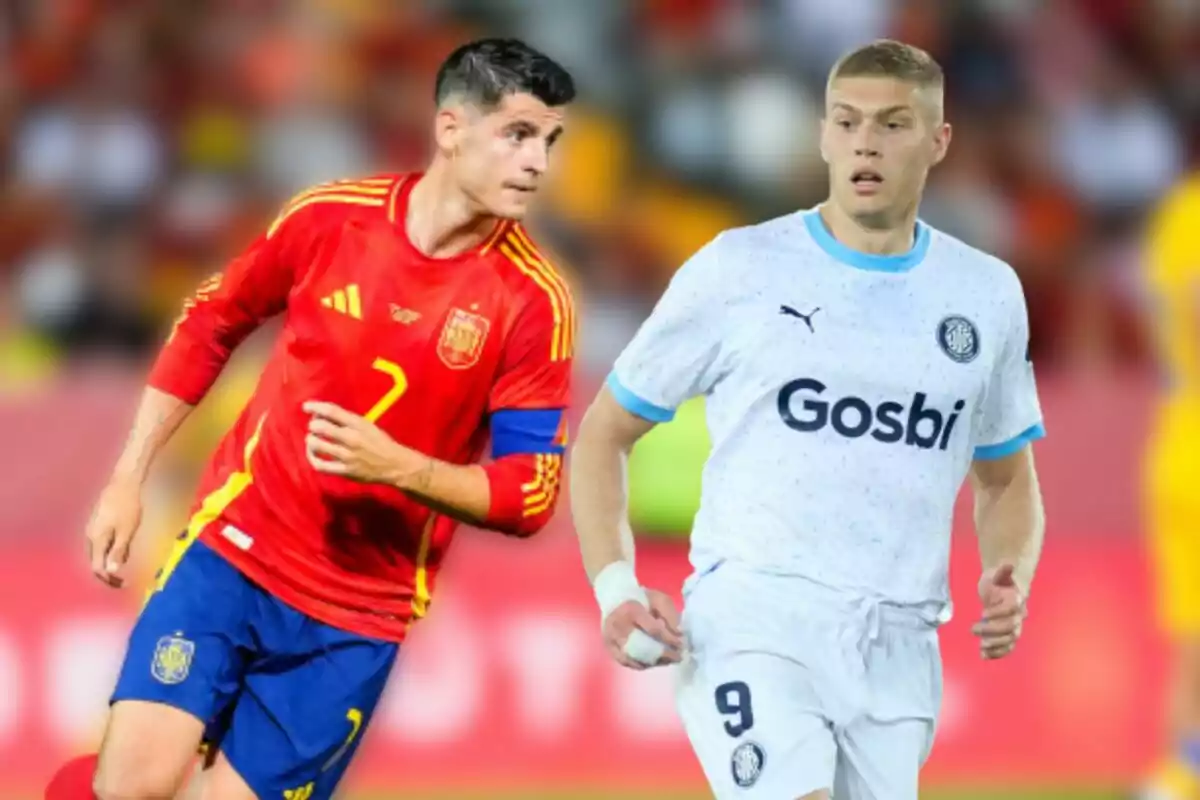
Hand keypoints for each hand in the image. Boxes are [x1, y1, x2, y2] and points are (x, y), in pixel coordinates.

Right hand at [85, 478, 142, 587]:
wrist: (124, 482)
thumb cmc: (128, 506)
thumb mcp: (127, 531)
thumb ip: (119, 551)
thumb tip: (110, 572)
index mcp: (96, 539)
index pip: (97, 567)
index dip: (109, 580)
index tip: (123, 585)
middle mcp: (90, 535)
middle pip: (94, 561)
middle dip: (107, 573)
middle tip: (122, 581)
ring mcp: (91, 527)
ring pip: (96, 552)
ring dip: (107, 562)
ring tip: (122, 568)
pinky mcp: (97, 521)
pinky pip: (99, 543)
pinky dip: (107, 551)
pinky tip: (118, 551)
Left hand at [303, 401, 417, 484]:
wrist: (395, 465)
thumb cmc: (381, 443)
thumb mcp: (368, 426)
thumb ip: (348, 421)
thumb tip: (323, 415)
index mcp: (359, 424)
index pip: (332, 411)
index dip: (315, 407)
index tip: (306, 407)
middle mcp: (352, 438)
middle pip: (321, 427)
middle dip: (313, 425)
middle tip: (314, 427)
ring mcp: (348, 456)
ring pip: (317, 445)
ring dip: (311, 441)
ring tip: (313, 441)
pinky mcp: (346, 471)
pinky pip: (321, 465)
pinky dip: (313, 459)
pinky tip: (313, 456)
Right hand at [602, 589, 683, 669]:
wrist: (615, 597)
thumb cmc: (641, 598)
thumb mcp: (658, 598)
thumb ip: (669, 614)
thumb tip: (678, 634)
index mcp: (631, 610)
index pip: (653, 630)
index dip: (669, 639)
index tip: (682, 644)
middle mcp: (618, 626)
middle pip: (643, 647)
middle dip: (664, 654)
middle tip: (678, 658)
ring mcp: (611, 638)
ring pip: (635, 657)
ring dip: (654, 662)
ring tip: (668, 661)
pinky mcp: (609, 647)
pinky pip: (626, 662)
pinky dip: (641, 664)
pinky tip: (654, 662)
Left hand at [973, 563, 1025, 659]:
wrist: (1002, 589)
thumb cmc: (999, 581)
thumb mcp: (997, 574)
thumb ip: (1002, 571)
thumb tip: (1009, 564)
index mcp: (1017, 599)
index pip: (1011, 609)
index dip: (998, 612)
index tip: (982, 613)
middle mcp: (1019, 615)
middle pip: (1010, 627)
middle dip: (992, 630)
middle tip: (973, 629)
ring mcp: (1015, 626)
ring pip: (1010, 640)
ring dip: (996, 645)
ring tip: (981, 647)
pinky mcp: (1009, 635)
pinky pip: (1007, 647)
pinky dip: (998, 653)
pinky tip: (984, 656)